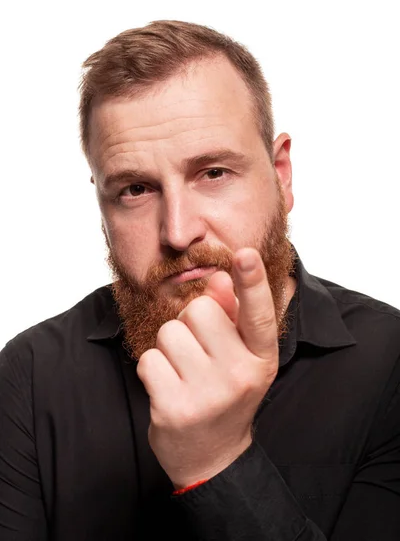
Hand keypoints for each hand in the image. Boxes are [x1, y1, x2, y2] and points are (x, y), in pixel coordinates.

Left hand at [136, 248, 278, 488]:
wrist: (212, 457)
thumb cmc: (226, 394)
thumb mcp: (239, 357)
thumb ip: (232, 315)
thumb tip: (219, 279)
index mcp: (261, 359)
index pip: (258, 314)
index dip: (252, 282)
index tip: (245, 254)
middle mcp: (239, 376)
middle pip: (199, 310)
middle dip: (192, 324)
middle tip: (199, 353)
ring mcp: (207, 395)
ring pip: (169, 332)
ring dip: (170, 347)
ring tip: (184, 372)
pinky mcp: (174, 409)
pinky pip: (149, 359)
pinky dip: (153, 369)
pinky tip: (169, 388)